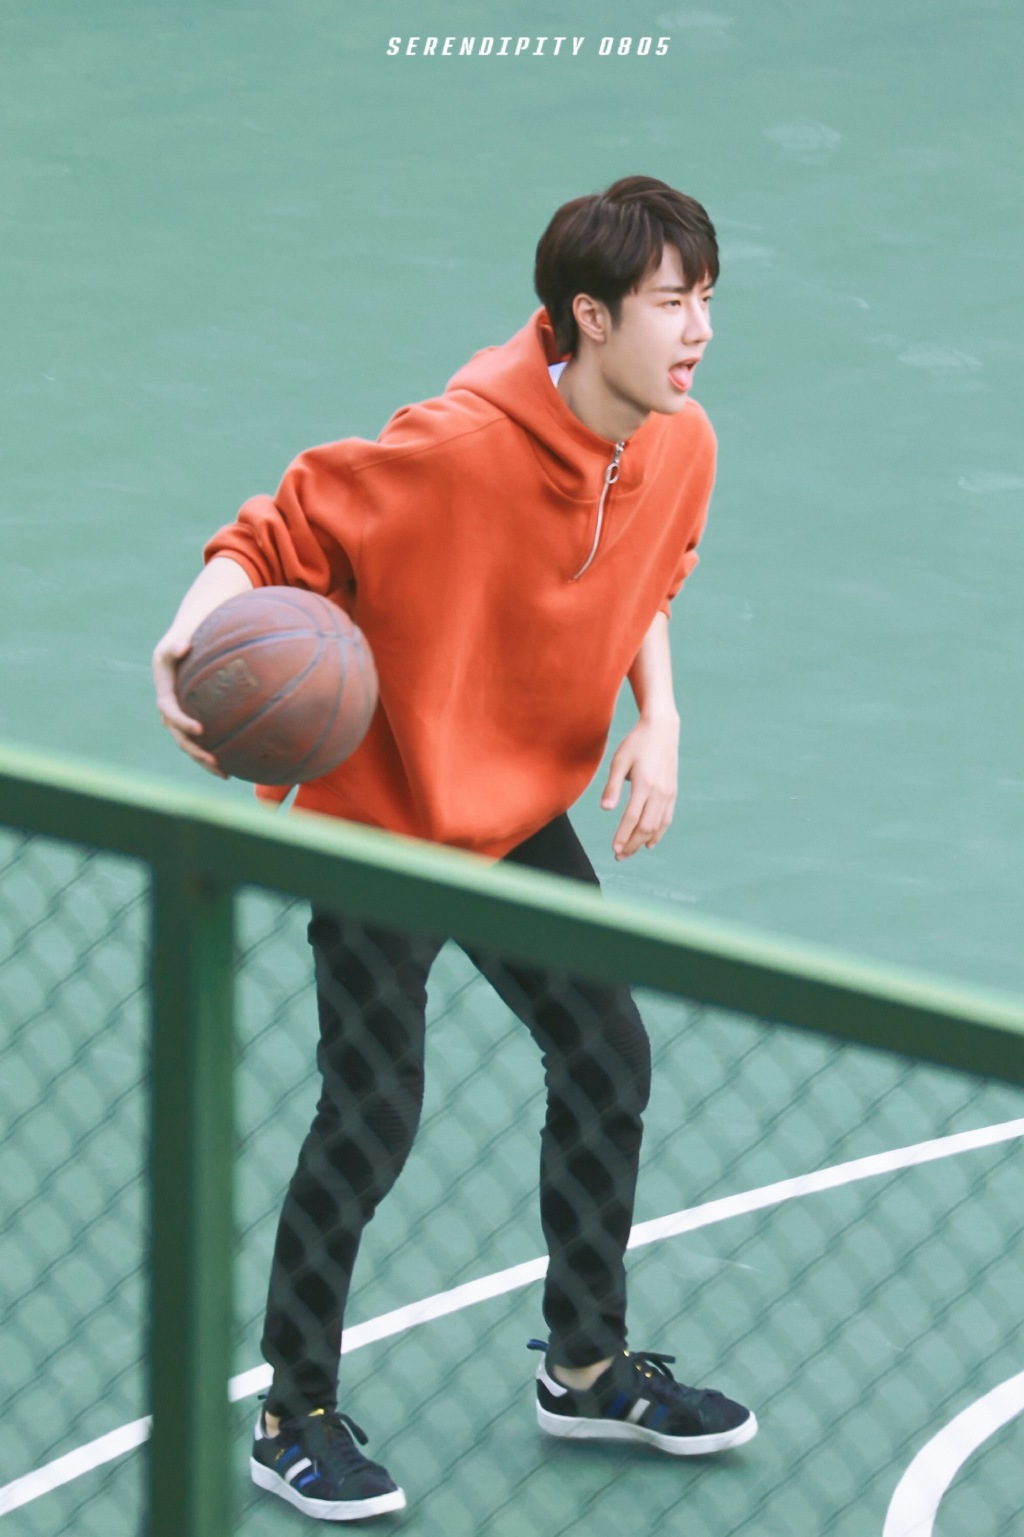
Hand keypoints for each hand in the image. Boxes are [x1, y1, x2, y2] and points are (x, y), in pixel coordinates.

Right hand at [151, 626, 226, 776]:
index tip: (200, 729)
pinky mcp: (194, 719)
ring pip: (190, 744)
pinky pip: (203, 740)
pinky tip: (236, 764)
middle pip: (179, 736)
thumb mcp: (177, 636)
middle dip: (195, 751)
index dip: (182, 722)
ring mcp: (182, 716)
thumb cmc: (186, 637)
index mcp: (164, 691)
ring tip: (226, 774)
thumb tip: (184, 645)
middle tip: (214, 760)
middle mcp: (170, 708)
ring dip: (204, 761)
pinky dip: (216, 751)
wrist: (188, 639)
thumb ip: (176, 643)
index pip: (169, 710)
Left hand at [601, 713, 679, 859]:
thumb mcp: (619, 761)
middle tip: (619, 856)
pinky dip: (659, 833)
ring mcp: (668, 793)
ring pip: (657, 825)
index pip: (632, 818)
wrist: (662, 729)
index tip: (613, 849)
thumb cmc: (636, 744)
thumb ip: (612, 786)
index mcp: (644, 784)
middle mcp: (659, 791)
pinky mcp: (673, 792)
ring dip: (644, 842)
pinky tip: (650, 843)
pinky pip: (667, 818)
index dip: (623, 836)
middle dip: (632, 844)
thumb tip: (606, 809)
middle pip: (646, 827)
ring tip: (630, 852)